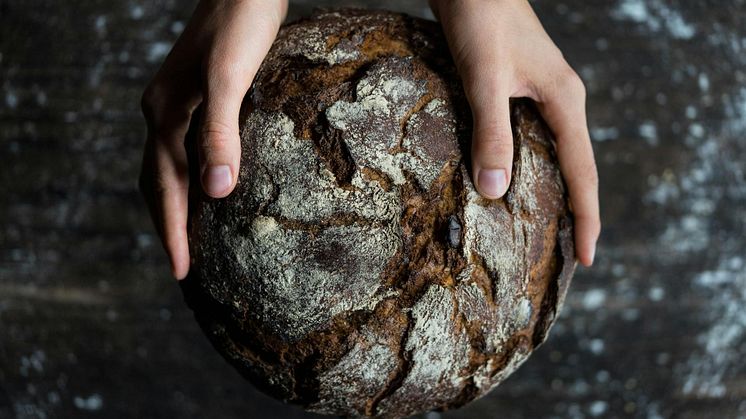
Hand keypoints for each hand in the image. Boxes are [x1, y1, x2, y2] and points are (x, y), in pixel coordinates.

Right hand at [140, 0, 287, 278]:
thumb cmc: (241, 24)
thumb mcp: (230, 77)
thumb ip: (219, 131)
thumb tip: (215, 192)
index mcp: (165, 114)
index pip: (164, 188)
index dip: (173, 232)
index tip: (182, 273)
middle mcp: (163, 113)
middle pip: (157, 183)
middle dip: (169, 227)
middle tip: (182, 269)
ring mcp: (178, 105)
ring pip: (169, 168)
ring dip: (177, 206)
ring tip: (191, 240)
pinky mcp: (199, 98)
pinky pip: (187, 151)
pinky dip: (192, 179)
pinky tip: (213, 188)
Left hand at [430, 0, 600, 265]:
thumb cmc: (482, 19)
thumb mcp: (485, 78)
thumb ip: (491, 132)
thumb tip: (495, 191)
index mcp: (564, 101)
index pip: (583, 173)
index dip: (587, 218)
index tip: (588, 259)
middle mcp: (560, 102)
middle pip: (576, 168)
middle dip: (576, 212)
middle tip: (570, 257)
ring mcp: (541, 95)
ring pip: (553, 155)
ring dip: (552, 192)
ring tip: (546, 231)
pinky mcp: (519, 90)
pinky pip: (531, 139)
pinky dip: (527, 167)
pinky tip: (512, 182)